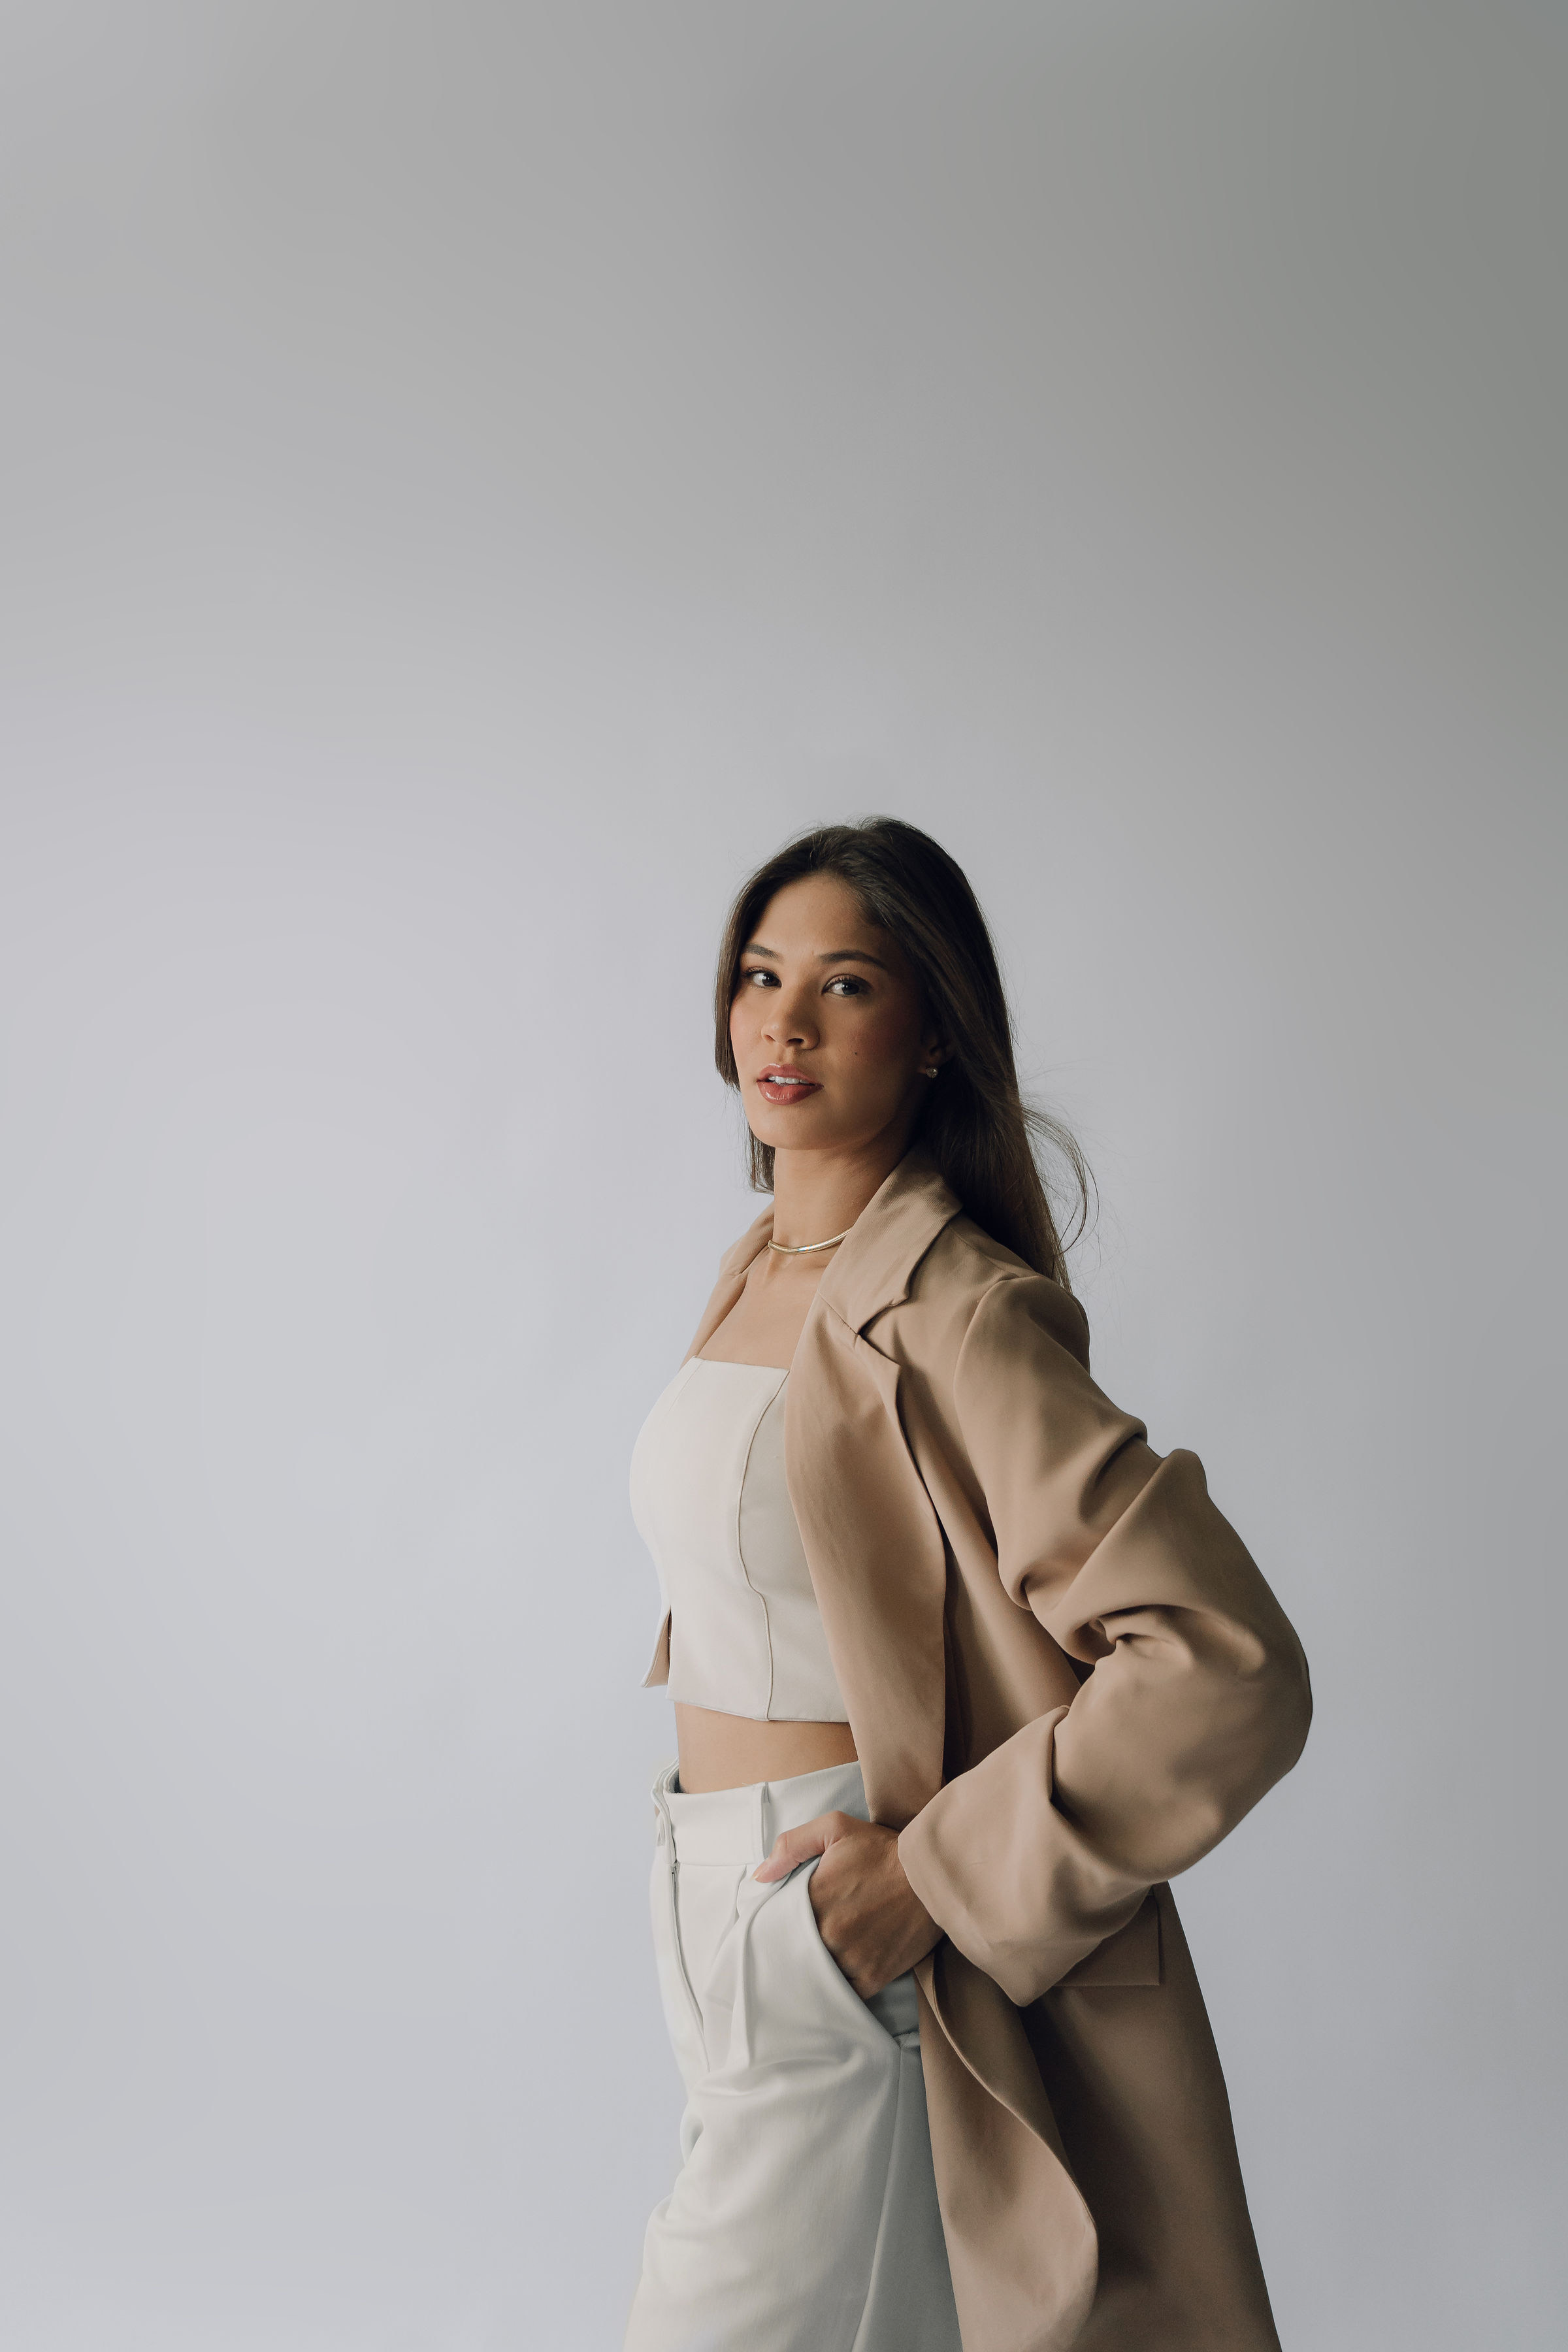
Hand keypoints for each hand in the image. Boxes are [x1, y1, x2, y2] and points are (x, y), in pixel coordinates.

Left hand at [753, 1811, 940, 1998]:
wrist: (932, 1875)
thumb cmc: (882, 1850)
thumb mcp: (835, 1828)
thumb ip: (792, 1845)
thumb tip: (761, 1875)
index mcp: (815, 1898)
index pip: (778, 1922)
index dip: (775, 1925)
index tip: (776, 1925)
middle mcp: (830, 1933)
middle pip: (794, 1951)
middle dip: (791, 1949)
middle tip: (790, 1947)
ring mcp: (851, 1959)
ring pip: (816, 1975)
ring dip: (811, 1970)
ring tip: (811, 1963)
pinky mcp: (873, 1977)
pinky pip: (843, 1993)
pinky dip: (835, 1989)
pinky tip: (833, 1978)